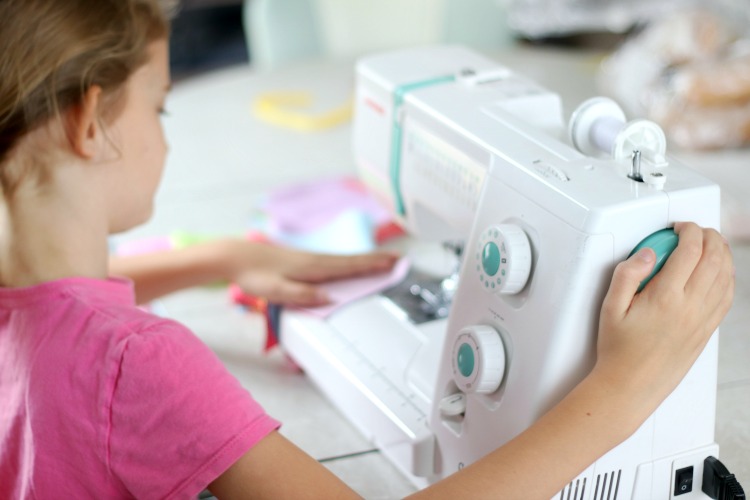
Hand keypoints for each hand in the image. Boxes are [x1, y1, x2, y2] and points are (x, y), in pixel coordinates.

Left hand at [219, 239, 399, 306]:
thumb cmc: (254, 275)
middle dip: (376, 260)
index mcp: (313, 268)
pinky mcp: (303, 261)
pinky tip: (350, 266)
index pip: (349, 266)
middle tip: (399, 259)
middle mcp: (315, 260)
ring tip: (383, 261)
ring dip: (365, 260)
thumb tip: (329, 299)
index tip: (392, 262)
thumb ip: (303, 295)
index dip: (372, 265)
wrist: (235, 257)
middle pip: (352, 261)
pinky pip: (334, 262)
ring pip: (344, 260)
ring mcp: (309, 259)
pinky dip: (349, 263)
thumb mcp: (276, 291)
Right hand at [593, 222, 733, 412]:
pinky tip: (719, 273)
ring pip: (726, 276)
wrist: (631, 385)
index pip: (690, 251)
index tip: (680, 226)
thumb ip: (627, 274)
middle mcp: (690, 307)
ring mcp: (702, 320)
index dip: (689, 230)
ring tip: (709, 245)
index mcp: (666, 298)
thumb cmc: (619, 350)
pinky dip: (728, 277)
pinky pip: (728, 297)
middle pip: (714, 258)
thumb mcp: (610, 307)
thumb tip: (647, 254)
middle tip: (697, 230)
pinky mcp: (706, 331)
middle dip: (709, 236)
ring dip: (722, 254)